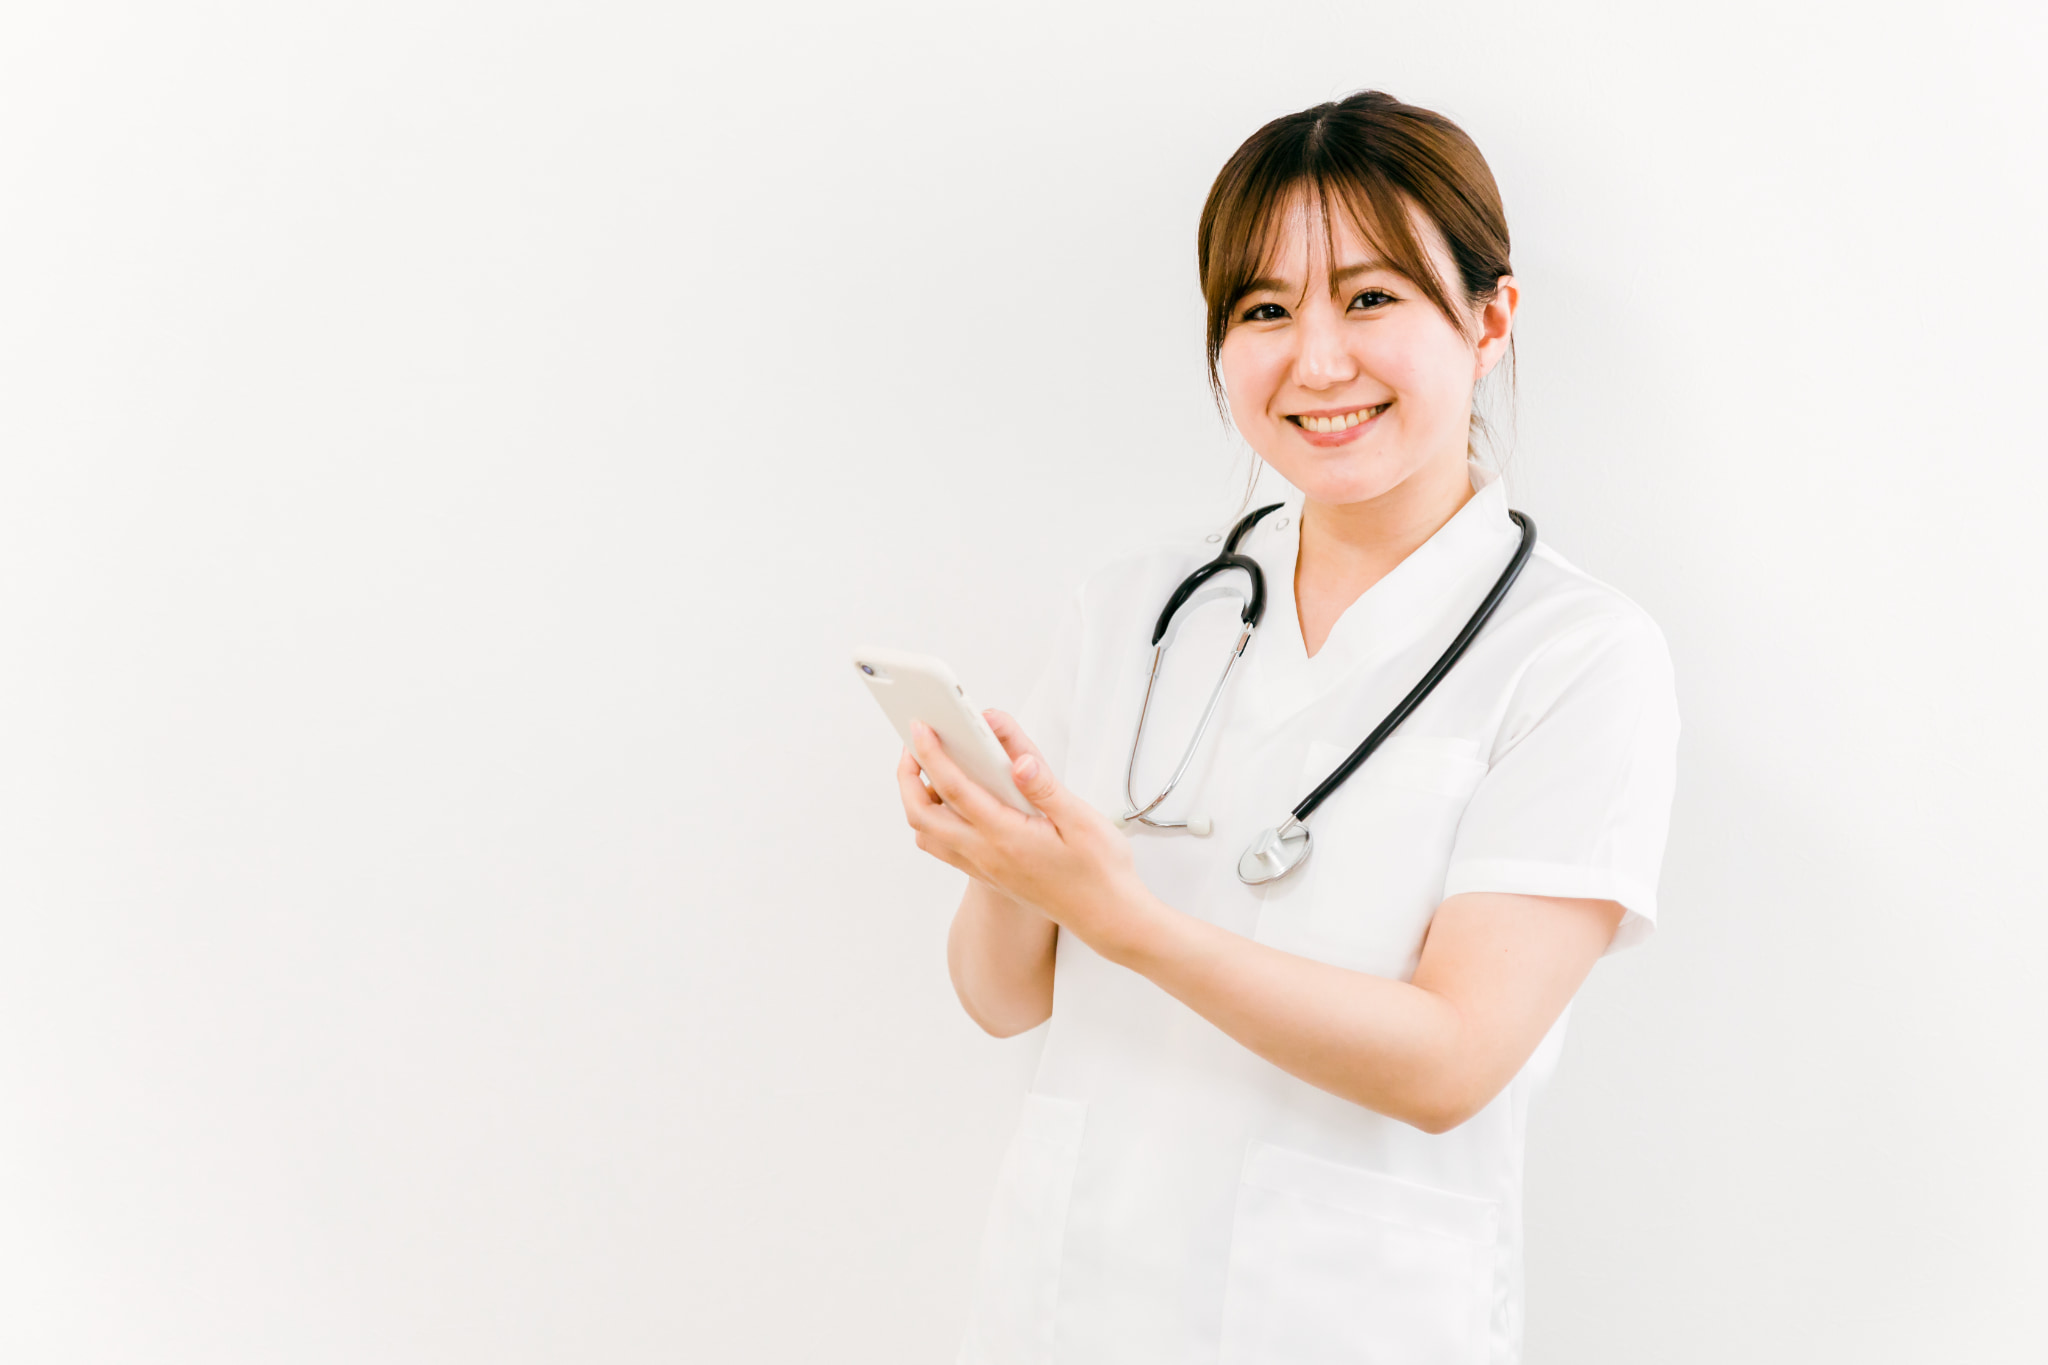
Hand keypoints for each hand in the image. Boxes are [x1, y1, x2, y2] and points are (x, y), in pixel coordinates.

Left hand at [895, 710, 1161, 963]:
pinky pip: (944, 848)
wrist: (1107, 917)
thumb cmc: (1100, 871)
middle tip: (916, 745)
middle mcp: (986, 855)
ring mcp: (983, 868)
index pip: (955, 789)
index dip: (932, 754)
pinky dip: (935, 820)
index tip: (921, 727)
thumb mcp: (1082, 821)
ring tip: (931, 770)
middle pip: (921, 815)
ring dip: (917, 801)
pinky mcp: (988, 875)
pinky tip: (955, 801)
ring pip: (927, 835)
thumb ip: (1046, 787)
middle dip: (908, 777)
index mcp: (1006, 836)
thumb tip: (1018, 761)